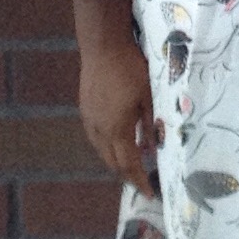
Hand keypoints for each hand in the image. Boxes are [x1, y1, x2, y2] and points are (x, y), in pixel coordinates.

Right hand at [72, 0, 157, 197]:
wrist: (102, 45)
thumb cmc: (131, 69)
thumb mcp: (150, 97)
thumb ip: (151, 125)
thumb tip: (153, 150)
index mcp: (117, 129)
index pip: (129, 164)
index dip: (139, 180)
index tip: (150, 192)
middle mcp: (99, 130)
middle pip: (112, 162)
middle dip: (127, 175)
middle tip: (142, 181)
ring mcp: (89, 119)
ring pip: (101, 151)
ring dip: (115, 162)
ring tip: (130, 166)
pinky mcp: (85, 109)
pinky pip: (95, 138)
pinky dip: (107, 148)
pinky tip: (115, 143)